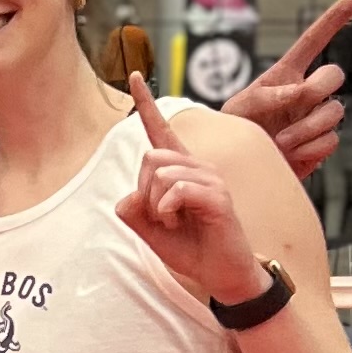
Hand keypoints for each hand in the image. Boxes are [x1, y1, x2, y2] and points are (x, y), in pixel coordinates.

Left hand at [118, 71, 271, 308]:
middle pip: (150, 157)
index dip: (146, 104)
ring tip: (175, 222)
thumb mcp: (151, 232)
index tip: (134, 76)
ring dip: (158, 207)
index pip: (161, 130)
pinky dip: (168, 210)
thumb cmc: (192, 249)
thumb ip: (134, 211)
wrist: (223, 275)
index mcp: (181, 170)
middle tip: (162, 216)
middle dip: (145, 192)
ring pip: (162, 175)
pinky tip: (180, 222)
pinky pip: (178, 191)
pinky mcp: (219, 196)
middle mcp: (198, 167)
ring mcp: (211, 179)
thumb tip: (128, 197)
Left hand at [227, 0, 351, 177]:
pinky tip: (290, 152)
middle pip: (334, 76)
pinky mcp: (321, 142)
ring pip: (334, 113)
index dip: (332, 20)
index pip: (312, 42)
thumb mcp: (244, 107)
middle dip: (319, 87)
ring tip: (280, 140)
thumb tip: (301, 93)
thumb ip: (271, 96)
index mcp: (286, 75)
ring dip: (307, 128)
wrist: (238, 165)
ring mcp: (316, 117)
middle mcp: (307, 93)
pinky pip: (330, 140)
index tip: (351, 0)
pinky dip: (309, 148)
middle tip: (299, 101)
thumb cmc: (236, 131)